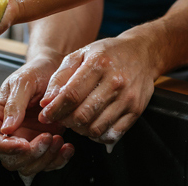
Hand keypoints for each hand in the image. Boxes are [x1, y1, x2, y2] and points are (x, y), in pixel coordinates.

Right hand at [0, 55, 74, 175]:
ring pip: (28, 165)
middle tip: (47, 137)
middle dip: (30, 155)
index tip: (23, 144)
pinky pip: (47, 162)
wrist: (56, 69)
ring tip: (58, 138)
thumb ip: (14, 104)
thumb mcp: (23, 81)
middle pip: (10, 159)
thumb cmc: (36, 71)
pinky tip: (66, 147)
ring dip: (45, 158)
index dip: (5, 147)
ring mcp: (28, 139)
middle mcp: (11, 131)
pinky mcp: (44, 143)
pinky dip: (58, 159)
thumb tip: (6, 128)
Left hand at [38, 36, 156, 142]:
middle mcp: (115, 82)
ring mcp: (127, 97)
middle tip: (61, 118)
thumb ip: (61, 76)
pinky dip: (98, 135)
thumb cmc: (108, 53)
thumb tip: (46, 102)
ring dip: (80, 130)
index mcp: (98, 64)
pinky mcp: (136, 110)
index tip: (45, 115)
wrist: (143, 52)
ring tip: (76, 121)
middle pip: (83, 115)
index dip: (54, 109)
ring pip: (96, 128)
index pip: (71, 95)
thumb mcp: (81, 54)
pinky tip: (93, 124)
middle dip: (66, 121)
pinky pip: (112, 134)